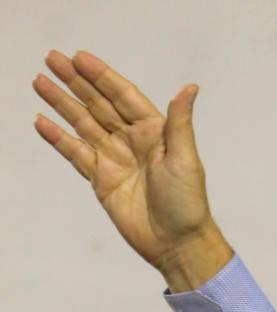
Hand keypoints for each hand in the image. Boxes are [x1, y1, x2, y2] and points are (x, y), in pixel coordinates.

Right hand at [33, 51, 231, 288]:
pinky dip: (59, 138)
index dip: (101, 76)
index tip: (78, 57)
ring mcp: (114, 159)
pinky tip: (42, 122)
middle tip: (52, 59)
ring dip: (62, 104)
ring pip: (83, 124)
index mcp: (153, 131)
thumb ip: (179, 122)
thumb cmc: (187, 203)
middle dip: (75, 82)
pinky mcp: (101, 181)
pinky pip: (76, 154)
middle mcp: (131, 140)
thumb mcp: (185, 159)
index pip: (122, 95)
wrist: (176, 243)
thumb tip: (189, 87)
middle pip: (98, 104)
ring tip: (40, 82)